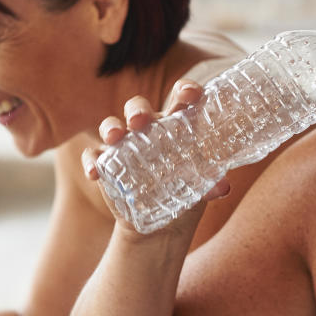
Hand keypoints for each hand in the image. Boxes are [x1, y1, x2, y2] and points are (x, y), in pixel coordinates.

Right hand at [81, 80, 229, 233]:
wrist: (165, 224)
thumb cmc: (187, 194)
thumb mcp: (200, 189)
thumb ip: (210, 184)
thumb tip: (223, 187)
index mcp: (176, 126)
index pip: (180, 100)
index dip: (185, 91)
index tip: (190, 93)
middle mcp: (148, 130)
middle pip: (138, 108)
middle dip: (137, 110)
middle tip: (140, 120)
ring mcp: (124, 146)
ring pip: (112, 126)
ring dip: (111, 128)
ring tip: (115, 138)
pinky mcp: (107, 164)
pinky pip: (94, 156)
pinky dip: (92, 162)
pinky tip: (94, 173)